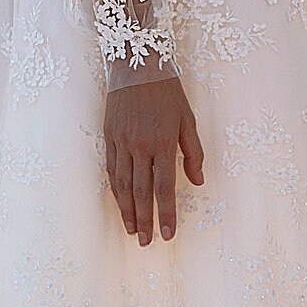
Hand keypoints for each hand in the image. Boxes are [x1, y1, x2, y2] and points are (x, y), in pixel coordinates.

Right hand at [104, 75, 204, 244]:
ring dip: (127, 210)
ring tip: (132, 230)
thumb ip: (193, 153)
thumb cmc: (167, 91)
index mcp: (163, 143)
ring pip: (123, 185)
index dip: (166, 214)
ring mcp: (122, 142)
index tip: (167, 234)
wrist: (136, 64)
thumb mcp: (188, 119)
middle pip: (142, 192)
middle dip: (144, 220)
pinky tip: (119, 203)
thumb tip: (197, 181)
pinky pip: (112, 169)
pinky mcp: (109, 137)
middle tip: (146, 242)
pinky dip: (115, 190)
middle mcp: (140, 146)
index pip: (164, 187)